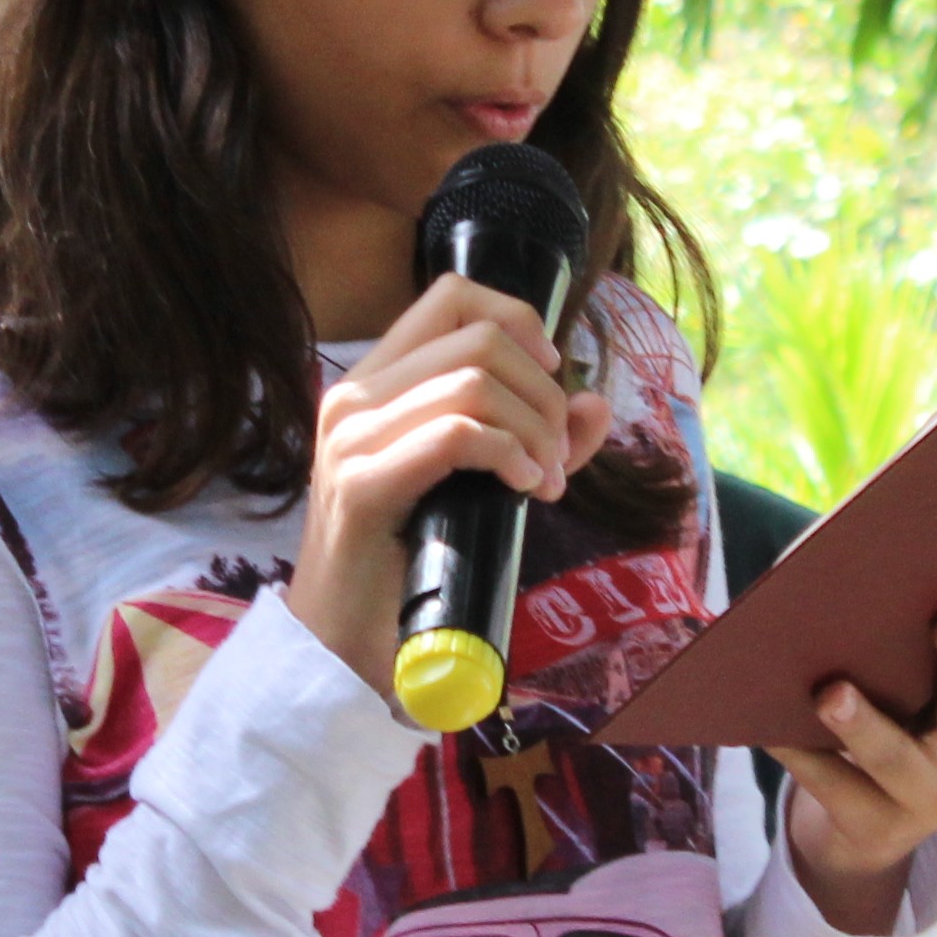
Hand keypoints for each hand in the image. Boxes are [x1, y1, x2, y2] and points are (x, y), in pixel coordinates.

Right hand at [286, 274, 614, 695]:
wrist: (341, 641)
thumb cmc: (407, 562)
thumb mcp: (478, 485)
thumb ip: (533, 439)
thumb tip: (594, 404)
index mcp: (375, 381)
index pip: (451, 295)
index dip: (518, 318)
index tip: (551, 373)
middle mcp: (355, 395)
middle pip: (480, 337)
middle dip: (543, 393)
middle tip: (558, 458)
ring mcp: (352, 436)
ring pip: (474, 382)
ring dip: (534, 431)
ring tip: (545, 482)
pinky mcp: (363, 482)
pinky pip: (456, 435)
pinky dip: (510, 455)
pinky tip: (525, 489)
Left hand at [766, 572, 936, 934]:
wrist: (864, 836)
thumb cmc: (893, 727)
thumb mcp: (918, 693)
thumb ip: (913, 645)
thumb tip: (872, 553)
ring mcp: (923, 797)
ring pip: (893, 758)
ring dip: (864, 724)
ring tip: (832, 692)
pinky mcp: (871, 826)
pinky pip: (829, 784)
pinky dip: (797, 753)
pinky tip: (767, 727)